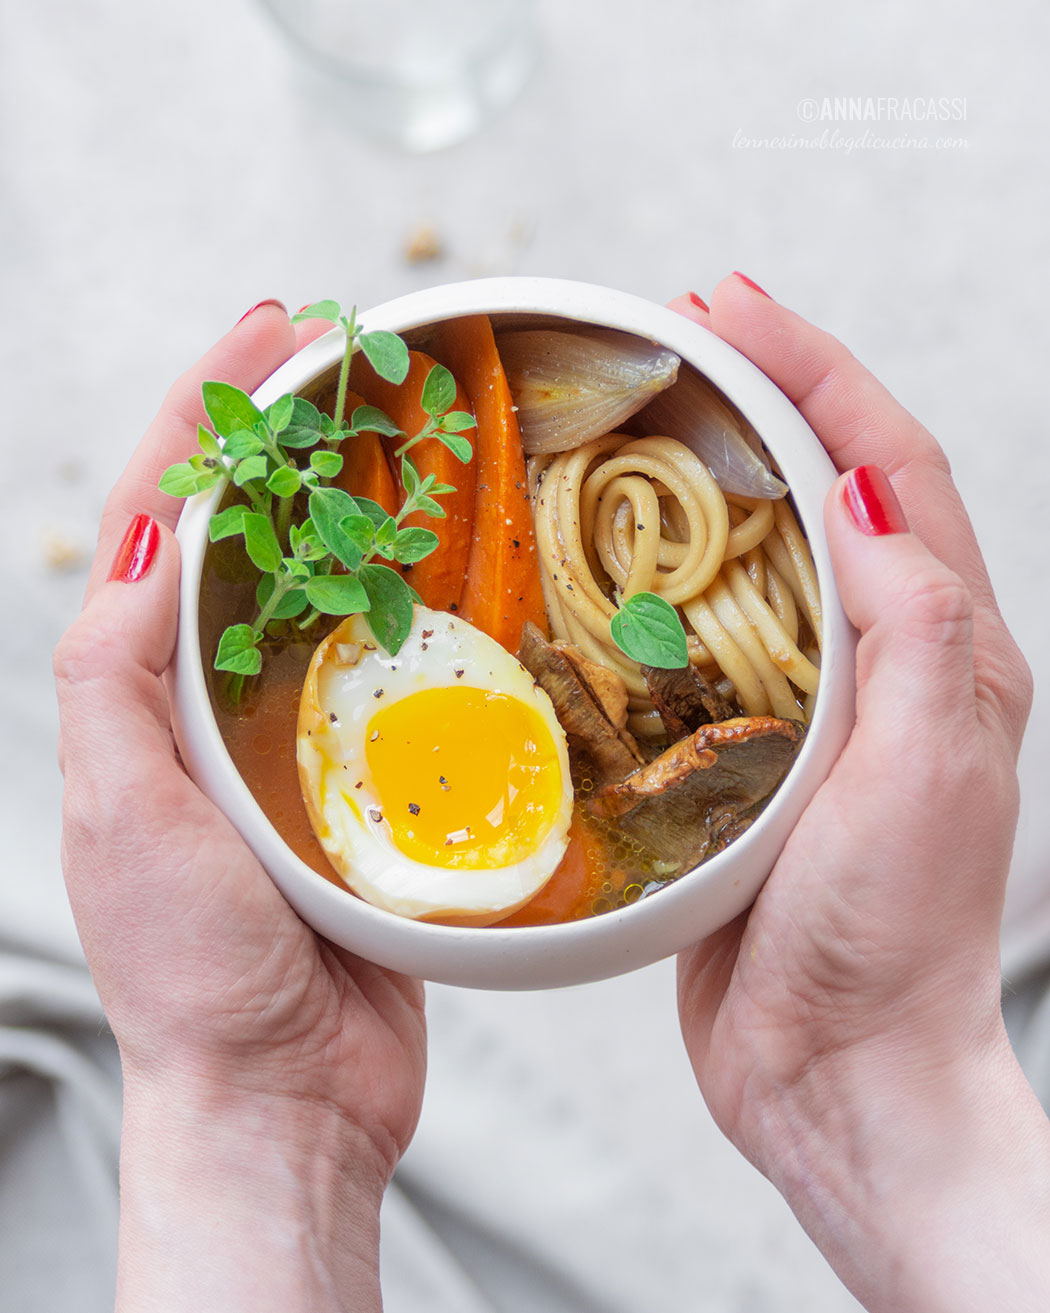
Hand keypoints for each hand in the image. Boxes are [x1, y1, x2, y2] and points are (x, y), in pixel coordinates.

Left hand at [54, 302, 425, 1311]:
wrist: (285, 1091)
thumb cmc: (193, 971)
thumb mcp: (126, 816)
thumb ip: (118, 682)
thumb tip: (145, 535)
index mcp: (145, 699)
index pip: (163, 522)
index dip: (205, 417)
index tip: (267, 332)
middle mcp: (217, 704)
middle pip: (251, 536)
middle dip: (289, 435)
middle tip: (347, 353)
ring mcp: (299, 737)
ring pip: (329, 594)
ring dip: (361, 503)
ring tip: (408, 428)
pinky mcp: (375, 779)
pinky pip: (399, 673)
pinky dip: (424, 608)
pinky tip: (464, 567)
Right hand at [671, 277, 1049, 1309]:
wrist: (836, 1072)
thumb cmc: (889, 940)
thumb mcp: (925, 778)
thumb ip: (916, 636)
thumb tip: (868, 499)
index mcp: (947, 650)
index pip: (893, 467)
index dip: (820, 371)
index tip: (736, 307)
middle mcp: (886, 662)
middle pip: (830, 486)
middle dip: (766, 393)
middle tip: (681, 331)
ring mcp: (813, 706)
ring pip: (762, 554)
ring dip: (711, 472)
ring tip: (638, 417)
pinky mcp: (745, 753)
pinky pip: (706, 641)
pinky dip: (662, 582)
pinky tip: (605, 568)